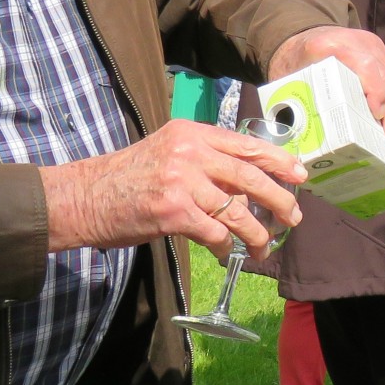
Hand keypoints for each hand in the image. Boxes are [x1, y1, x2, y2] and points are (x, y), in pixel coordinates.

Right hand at [40, 119, 307, 263]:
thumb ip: (205, 162)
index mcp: (191, 132)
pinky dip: (226, 245)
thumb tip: (247, 188)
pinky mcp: (174, 211)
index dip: (278, 161)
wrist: (84, 196)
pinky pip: (215, 232)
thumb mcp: (168, 154)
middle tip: (295, 217)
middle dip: (280, 199)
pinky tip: (227, 251)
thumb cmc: (127, 179)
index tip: (300, 174)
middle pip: (251, 176)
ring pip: (238, 210)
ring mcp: (182, 181)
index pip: (246, 145)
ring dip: (257, 233)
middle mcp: (189, 151)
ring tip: (264, 247)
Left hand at [268, 25, 384, 146]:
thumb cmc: (294, 59)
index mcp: (332, 45)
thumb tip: (299, 134)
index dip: (376, 91)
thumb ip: (294, 97)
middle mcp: (359, 43)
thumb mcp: (289, 73)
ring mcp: (374, 49)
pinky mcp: (381, 56)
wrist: (302, 34)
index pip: (365, 66)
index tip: (378, 115)